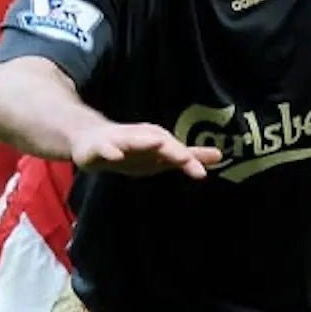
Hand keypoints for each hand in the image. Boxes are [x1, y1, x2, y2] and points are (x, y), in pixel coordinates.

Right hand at [71, 123, 221, 179]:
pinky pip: (103, 149)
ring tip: (157, 143)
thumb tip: (220, 155)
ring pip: (131, 141)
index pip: (175, 150)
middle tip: (186, 158)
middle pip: (158, 143)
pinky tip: (115, 155)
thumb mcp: (162, 154)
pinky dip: (109, 151)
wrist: (90, 139)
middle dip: (171, 150)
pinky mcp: (97, 148)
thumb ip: (190, 156)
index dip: (189, 160)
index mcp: (156, 141)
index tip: (202, 172)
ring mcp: (117, 141)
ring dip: (143, 142)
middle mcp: (139, 138)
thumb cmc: (133, 148)